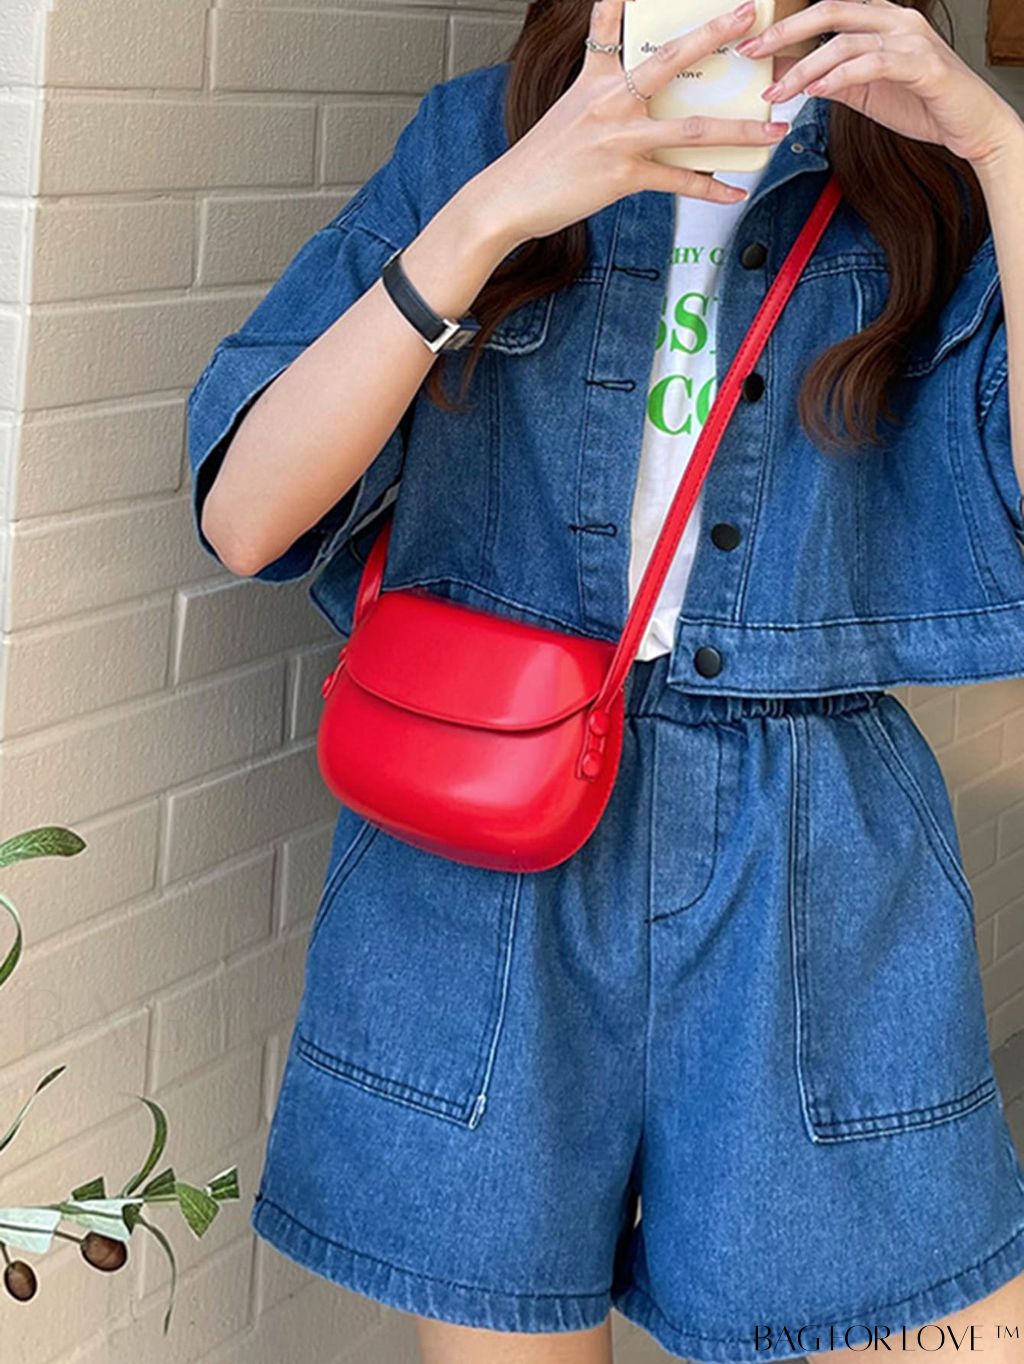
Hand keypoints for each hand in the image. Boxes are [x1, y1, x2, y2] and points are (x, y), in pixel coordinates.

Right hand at [475, 0, 793, 247]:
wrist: (509, 197)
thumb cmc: (539, 161)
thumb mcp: (566, 111)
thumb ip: (599, 92)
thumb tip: (632, 96)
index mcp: (595, 79)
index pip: (611, 24)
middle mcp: (612, 101)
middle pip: (672, 60)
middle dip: (716, 34)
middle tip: (751, 19)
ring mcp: (620, 137)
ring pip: (692, 130)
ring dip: (740, 130)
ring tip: (774, 127)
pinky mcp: (623, 175)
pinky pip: (678, 182)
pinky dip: (710, 190)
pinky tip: (734, 193)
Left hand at [734, 0, 1023, 169]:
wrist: (970, 124)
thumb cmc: (921, 103)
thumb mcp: (863, 92)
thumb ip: (830, 79)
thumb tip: (790, 76)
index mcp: (881, 21)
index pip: (827, 11)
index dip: (788, 25)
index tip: (753, 44)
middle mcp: (896, 20)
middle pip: (832, 11)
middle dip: (787, 32)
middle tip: (754, 52)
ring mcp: (911, 39)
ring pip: (847, 41)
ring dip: (806, 67)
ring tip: (779, 90)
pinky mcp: (923, 65)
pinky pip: (874, 64)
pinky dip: (841, 76)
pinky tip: (817, 90)